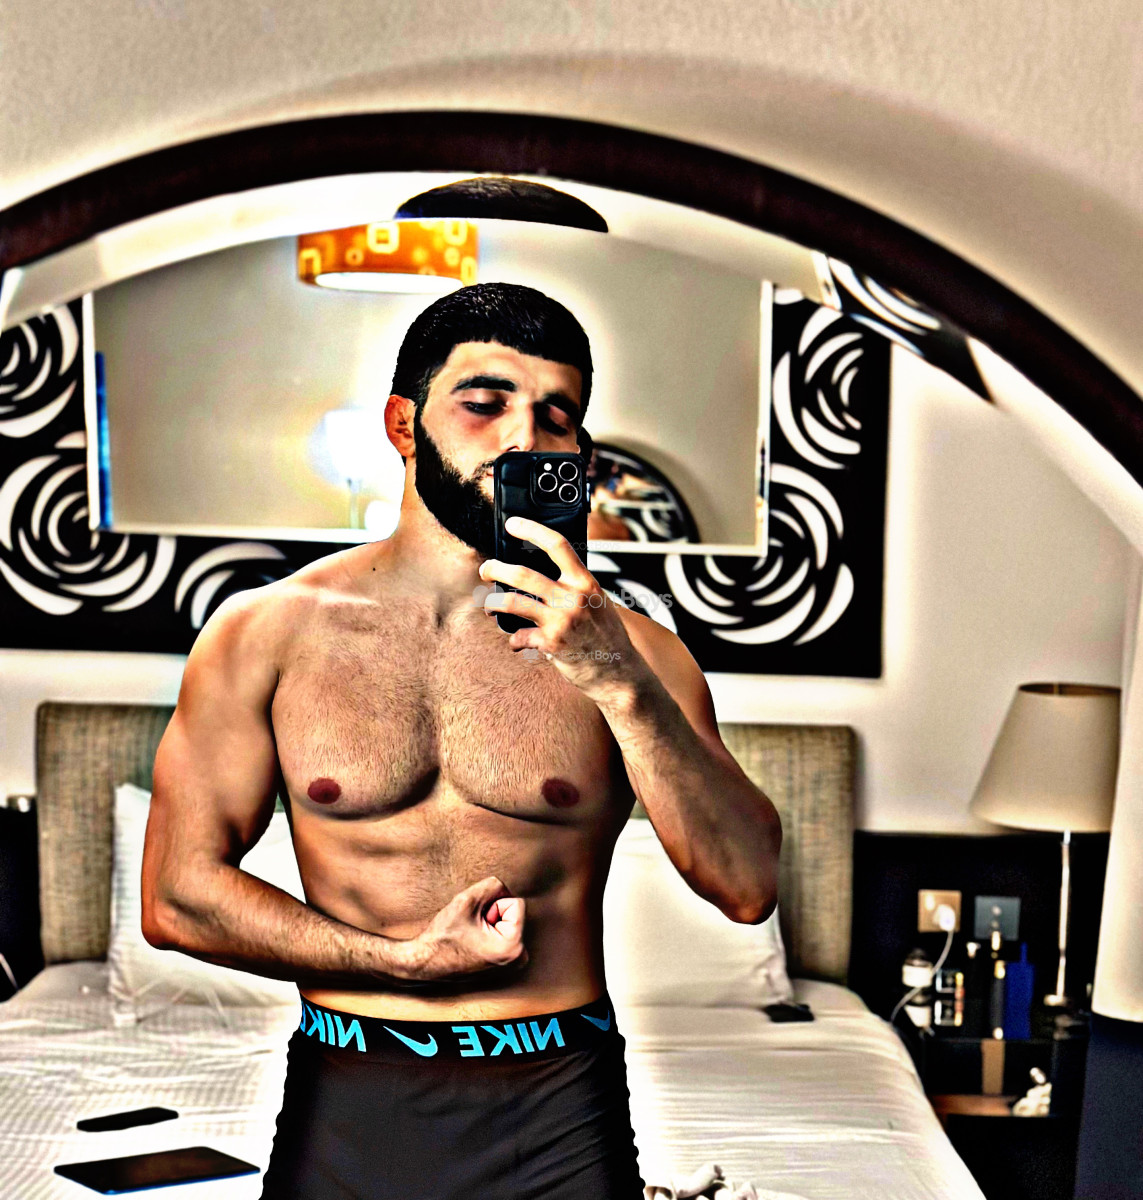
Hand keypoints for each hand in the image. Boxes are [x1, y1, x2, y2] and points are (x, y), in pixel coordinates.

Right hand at [399, 876, 526, 982]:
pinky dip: (491, 932)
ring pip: (508, 921)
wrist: (426, 963)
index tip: (477, 921)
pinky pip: (504, 932)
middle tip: (472, 930)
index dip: (493, 905)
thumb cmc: (444, 937)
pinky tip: (475, 942)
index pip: (516, 902)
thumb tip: (507, 888)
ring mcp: (514, 963)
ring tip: (472, 936)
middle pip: (514, 913)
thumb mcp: (467, 900)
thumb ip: (493, 885)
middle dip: (493, 914)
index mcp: (513, 947)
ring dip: (491, 922)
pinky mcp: (507, 963)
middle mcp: (519, 958)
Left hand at [478, 515, 646, 701]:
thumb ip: (575, 586)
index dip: (531, 530)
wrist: (619, 671)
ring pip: (511, 603)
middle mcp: (572, 598)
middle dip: (495, 569)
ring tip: (488, 605)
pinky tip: (517, 641)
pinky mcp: (551, 644)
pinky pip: (518, 636)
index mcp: (584, 582)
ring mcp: (560, 621)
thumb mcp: (597, 601)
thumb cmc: (607, 635)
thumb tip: (543, 572)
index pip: (557, 545)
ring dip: (492, 602)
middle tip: (486, 570)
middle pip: (523, 573)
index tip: (512, 524)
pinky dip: (514, 639)